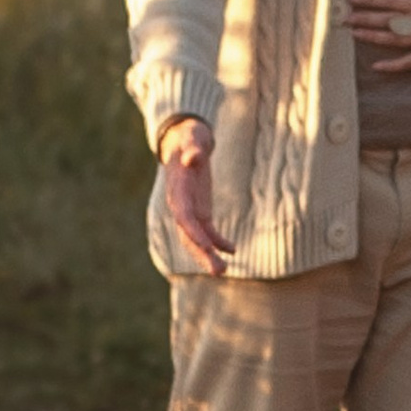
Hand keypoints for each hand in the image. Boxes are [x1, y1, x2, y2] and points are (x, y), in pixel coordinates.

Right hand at [159, 118, 230, 275]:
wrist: (184, 139)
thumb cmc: (188, 138)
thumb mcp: (192, 139)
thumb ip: (192, 150)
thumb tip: (194, 157)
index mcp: (177, 192)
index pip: (184, 217)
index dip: (194, 233)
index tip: (206, 247)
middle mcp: (181, 206)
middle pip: (189, 236)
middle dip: (202, 255)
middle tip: (218, 272)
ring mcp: (190, 210)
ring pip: (197, 239)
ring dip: (209, 255)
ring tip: (223, 272)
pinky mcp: (200, 210)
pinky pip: (209, 231)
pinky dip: (219, 242)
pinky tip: (233, 250)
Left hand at [345, 0, 410, 73]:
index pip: (390, 1)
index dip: (370, 0)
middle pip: (386, 21)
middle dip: (364, 18)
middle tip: (344, 18)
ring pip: (392, 40)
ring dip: (371, 37)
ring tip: (354, 34)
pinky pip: (408, 63)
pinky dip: (392, 66)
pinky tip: (376, 66)